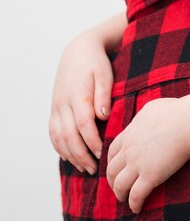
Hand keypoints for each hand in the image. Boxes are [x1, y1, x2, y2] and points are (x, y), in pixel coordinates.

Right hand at [49, 32, 111, 173]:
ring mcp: (56, 108)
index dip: (93, 142)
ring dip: (71, 155)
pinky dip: (61, 148)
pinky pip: (53, 133)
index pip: (83, 125)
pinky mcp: (54, 109)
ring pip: (58, 138)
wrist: (78, 51)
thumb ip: (104, 95)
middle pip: (68, 136)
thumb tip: (103, 116)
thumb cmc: (96, 63)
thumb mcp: (105, 74)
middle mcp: (63, 104)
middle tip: (96, 169)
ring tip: (87, 168)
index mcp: (77, 96)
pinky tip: (72, 158)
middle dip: (81, 155)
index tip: (104, 154)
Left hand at [107, 97, 189, 213]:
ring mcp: (138, 164)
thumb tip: (147, 116)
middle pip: (112, 170)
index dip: (112, 163)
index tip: (116, 169)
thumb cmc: (177, 112)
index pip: (112, 151)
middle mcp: (129, 150)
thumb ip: (145, 114)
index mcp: (129, 134)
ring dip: (120, 194)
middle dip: (112, 181)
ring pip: (120, 185)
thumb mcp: (153, 108)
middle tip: (117, 187)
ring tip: (124, 200)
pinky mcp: (150, 176)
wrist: (188, 122)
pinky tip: (136, 209)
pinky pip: (137, 195)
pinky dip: (134, 204)